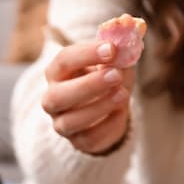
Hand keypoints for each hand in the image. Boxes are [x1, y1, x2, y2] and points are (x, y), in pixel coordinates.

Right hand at [41, 39, 134, 154]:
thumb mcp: (114, 63)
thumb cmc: (106, 80)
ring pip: (70, 121)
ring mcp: (62, 123)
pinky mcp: (78, 141)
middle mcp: (53, 99)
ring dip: (98, 106)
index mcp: (57, 73)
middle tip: (115, 75)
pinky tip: (121, 112)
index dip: (86, 54)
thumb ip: (120, 54)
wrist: (108, 110)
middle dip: (88, 85)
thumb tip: (131, 42)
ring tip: (122, 94)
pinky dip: (108, 125)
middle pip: (57, 96)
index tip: (111, 48)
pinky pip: (89, 138)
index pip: (63, 61)